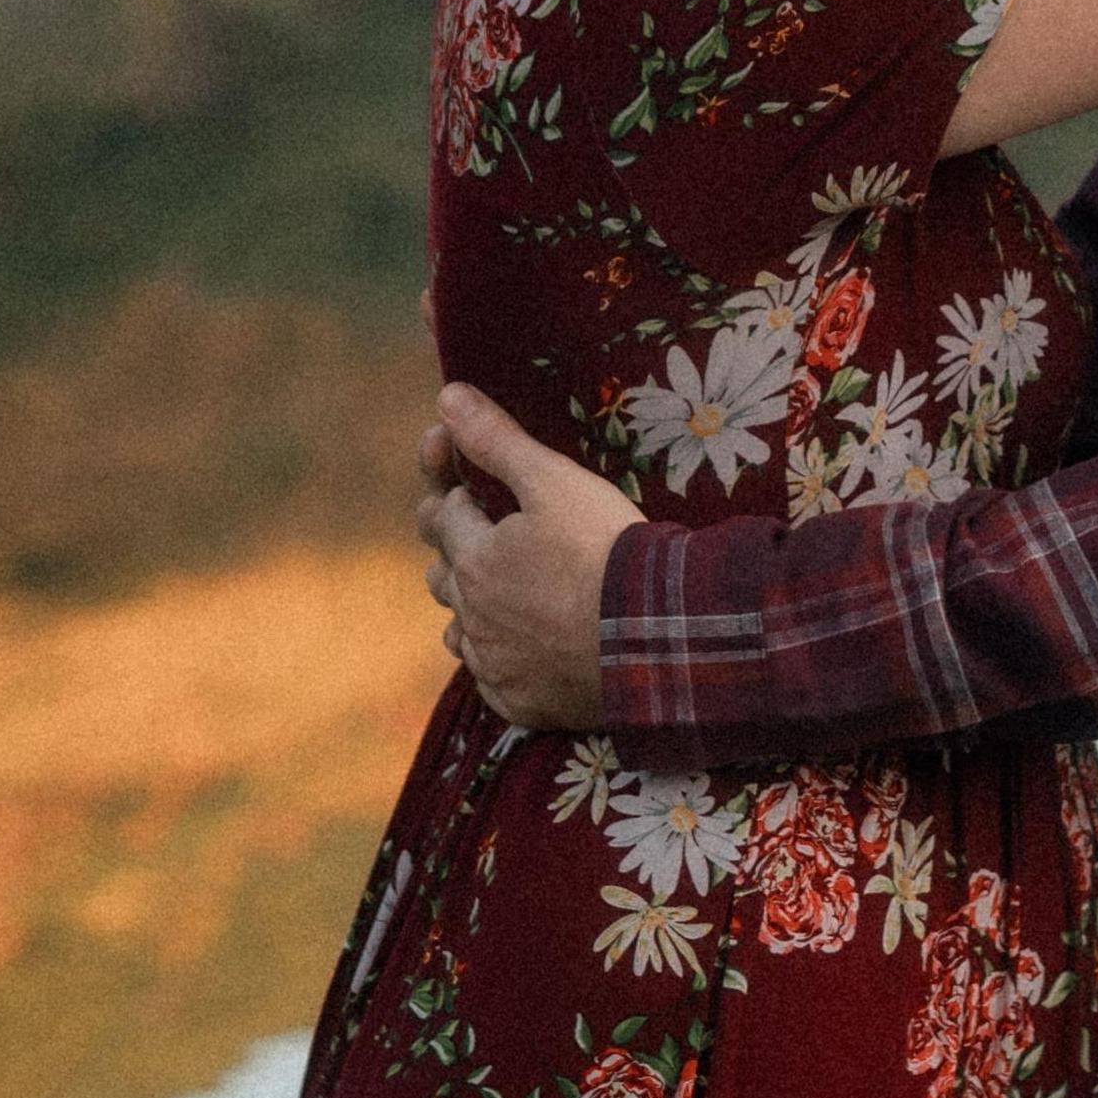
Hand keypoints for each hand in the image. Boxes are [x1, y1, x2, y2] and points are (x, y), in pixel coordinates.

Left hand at [421, 384, 635, 732]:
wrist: (656, 637)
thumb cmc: (606, 549)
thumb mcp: (555, 481)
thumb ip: (497, 440)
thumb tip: (446, 395)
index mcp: (475, 558)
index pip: (443, 516)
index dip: (457, 494)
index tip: (475, 486)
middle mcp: (472, 615)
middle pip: (442, 576)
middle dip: (456, 552)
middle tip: (483, 539)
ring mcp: (495, 664)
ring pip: (460, 632)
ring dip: (471, 611)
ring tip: (499, 598)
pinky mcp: (521, 702)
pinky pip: (492, 680)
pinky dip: (502, 661)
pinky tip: (524, 652)